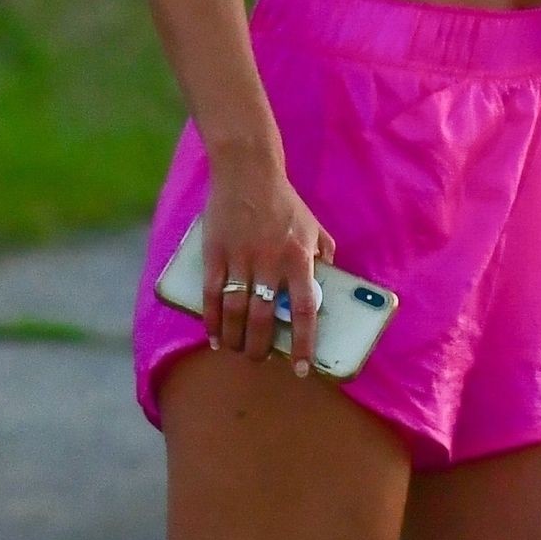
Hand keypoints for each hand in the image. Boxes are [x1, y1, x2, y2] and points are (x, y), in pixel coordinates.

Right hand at [201, 165, 335, 378]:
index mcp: (299, 257)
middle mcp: (270, 261)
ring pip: (236, 312)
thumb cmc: (283, 201)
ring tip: (237, 350)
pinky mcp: (215, 252)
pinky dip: (212, 322)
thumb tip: (328, 282)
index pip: (305, 311)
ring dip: (235, 339)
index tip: (300, 368)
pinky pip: (212, 295)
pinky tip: (215, 337)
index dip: (303, 344)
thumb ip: (323, 254)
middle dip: (261, 347)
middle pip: (264, 319)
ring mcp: (241, 258)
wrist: (248, 171)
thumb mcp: (313, 226)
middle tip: (259, 358)